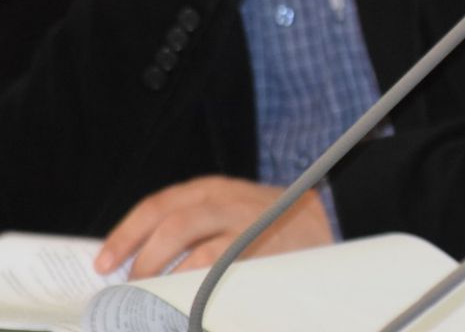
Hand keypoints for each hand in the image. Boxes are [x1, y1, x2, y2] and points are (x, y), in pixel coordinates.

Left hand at [94, 176, 333, 278]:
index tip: (104, 263)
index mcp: (213, 189)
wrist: (329, 223)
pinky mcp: (266, 253)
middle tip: (132, 287)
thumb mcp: (228, 211)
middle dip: (145, 259)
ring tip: (155, 299)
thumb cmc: (269, 225)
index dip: (126, 234)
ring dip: (169, 278)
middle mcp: (230, 201)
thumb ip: (193, 228)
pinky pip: (226, 273)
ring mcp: (250, 227)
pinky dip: (200, 290)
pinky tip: (187, 304)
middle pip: (174, 224)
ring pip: (198, 252)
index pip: (159, 206)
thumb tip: (138, 262)